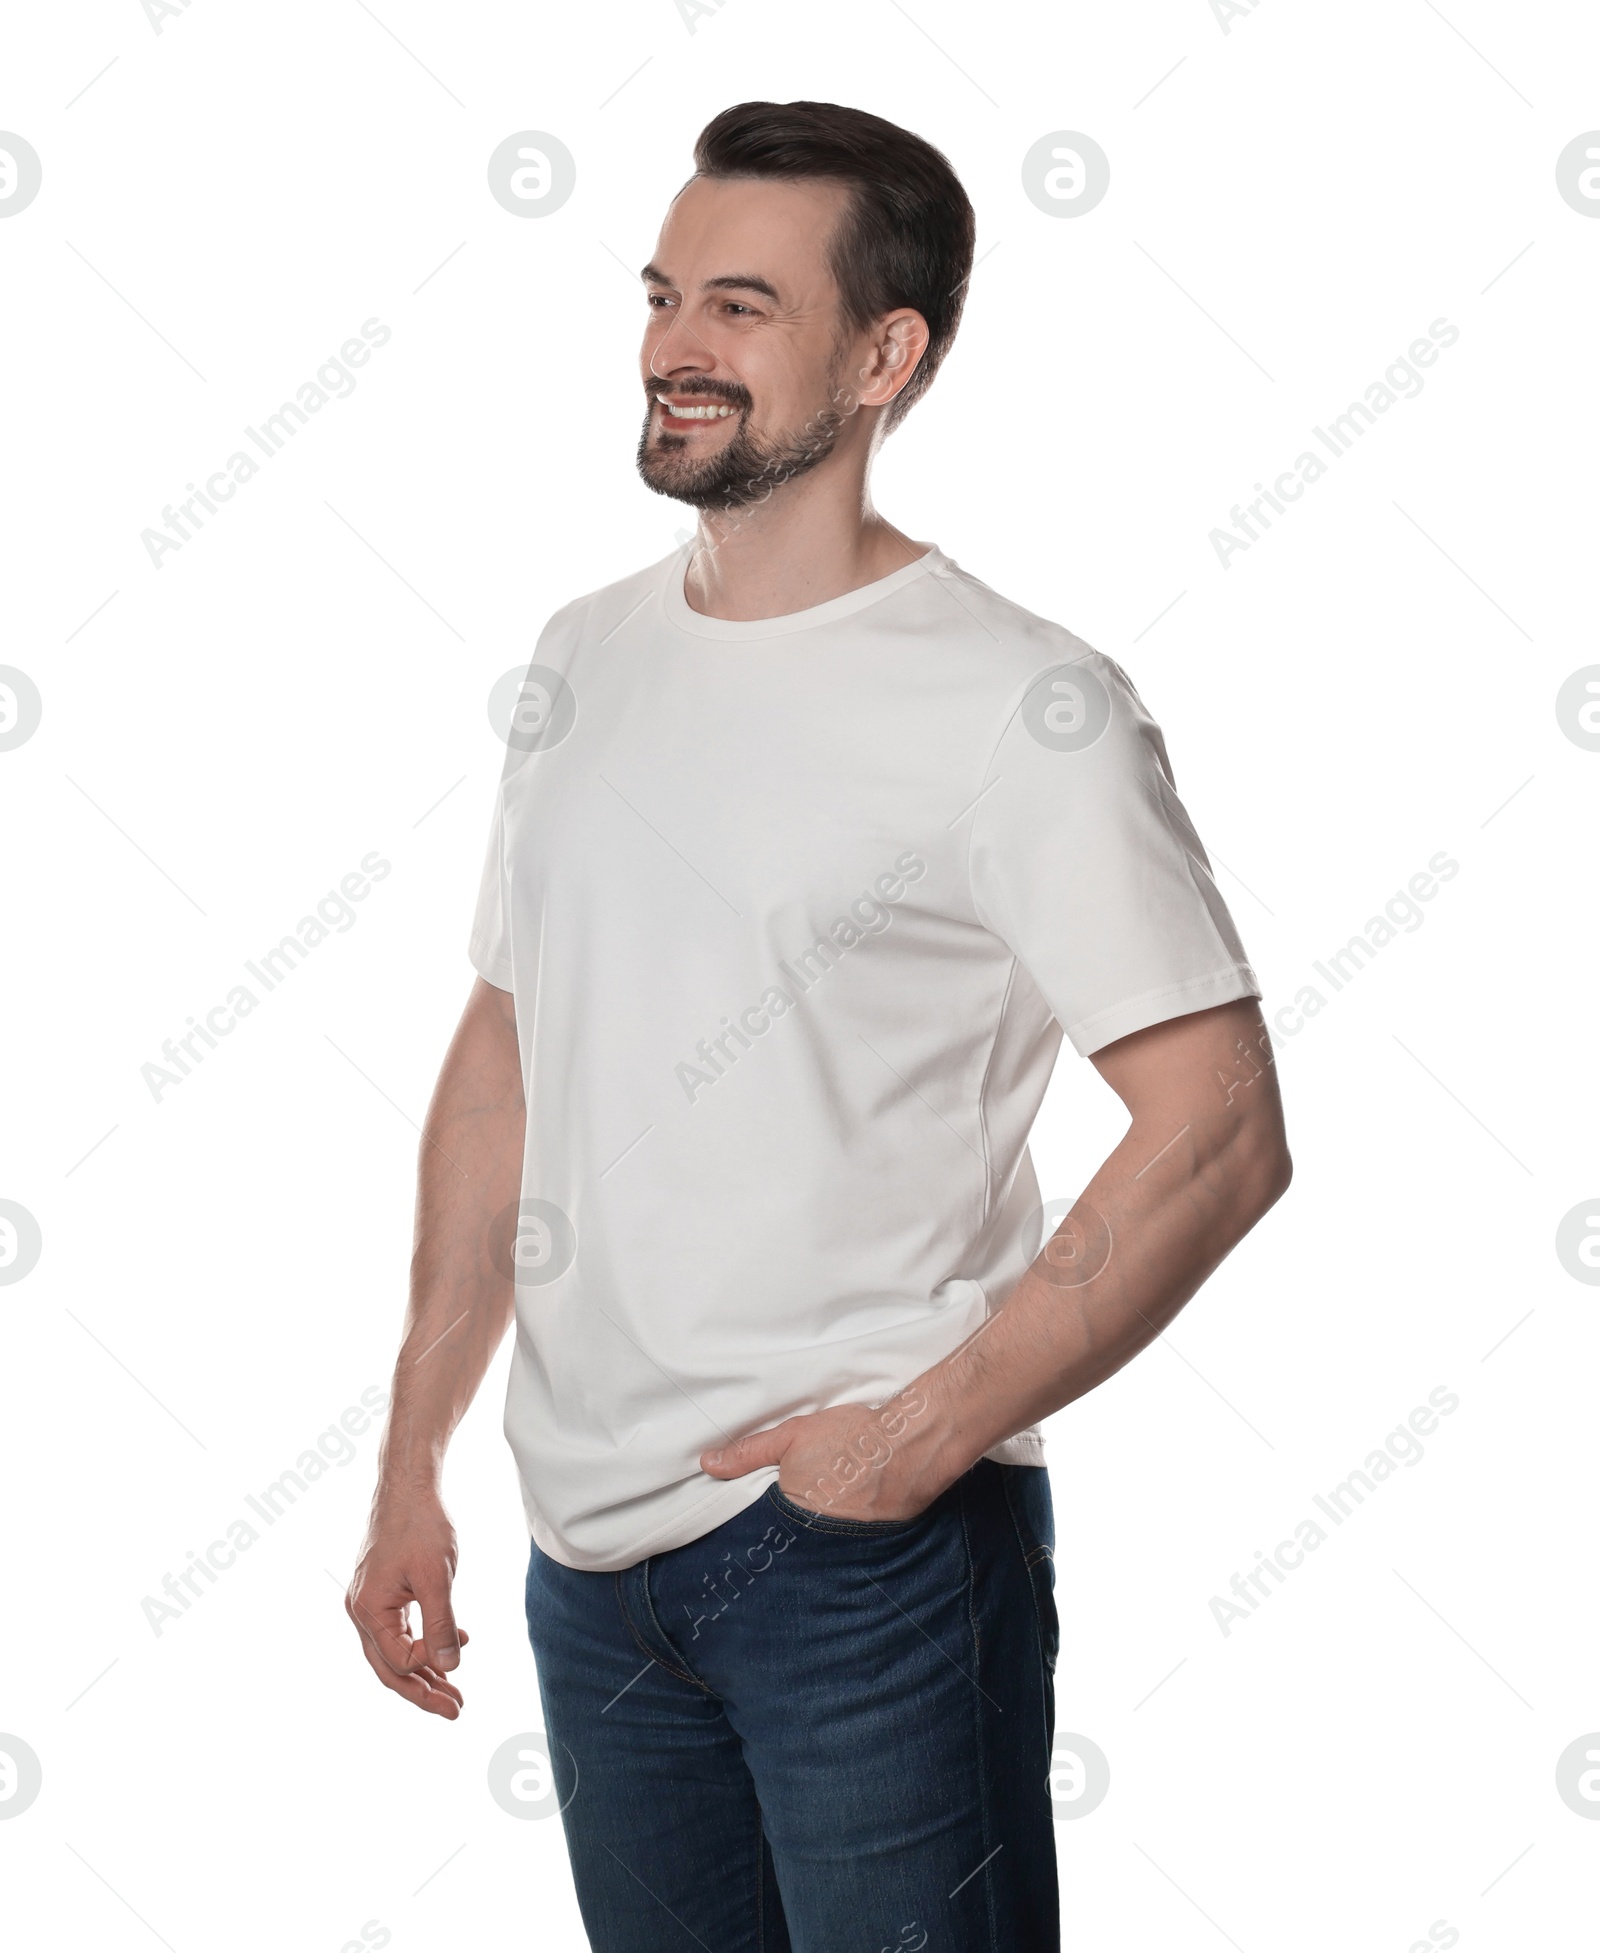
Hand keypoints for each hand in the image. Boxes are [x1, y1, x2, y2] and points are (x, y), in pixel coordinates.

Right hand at [346, 1490, 470, 1718]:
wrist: (409, 1486)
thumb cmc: (421, 1525)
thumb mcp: (436, 1577)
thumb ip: (441, 1624)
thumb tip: (450, 1667)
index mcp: (367, 1611)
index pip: (399, 1660)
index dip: (430, 1664)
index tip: (461, 1646)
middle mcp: (361, 1612)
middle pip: (390, 1667)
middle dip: (423, 1691)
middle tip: (456, 1711)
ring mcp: (369, 1603)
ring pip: (394, 1652)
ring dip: (425, 1671)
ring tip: (455, 1692)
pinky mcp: (381, 1593)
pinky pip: (399, 1632)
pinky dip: (422, 1645)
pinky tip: (448, 1651)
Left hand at [699, 1393, 948, 1522]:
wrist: (910, 1447)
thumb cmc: (851, 1438)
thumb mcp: (791, 1436)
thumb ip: (748, 1452)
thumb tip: (708, 1463)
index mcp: (788, 1514)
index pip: (759, 1527)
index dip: (755, 1518)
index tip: (751, 1509)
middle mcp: (813, 1538)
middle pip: (787, 1537)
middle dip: (782, 1530)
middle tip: (787, 1508)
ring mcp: (841, 1544)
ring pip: (814, 1541)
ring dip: (810, 1532)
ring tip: (817, 1506)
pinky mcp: (867, 1543)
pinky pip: (842, 1541)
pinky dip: (838, 1530)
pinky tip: (842, 1510)